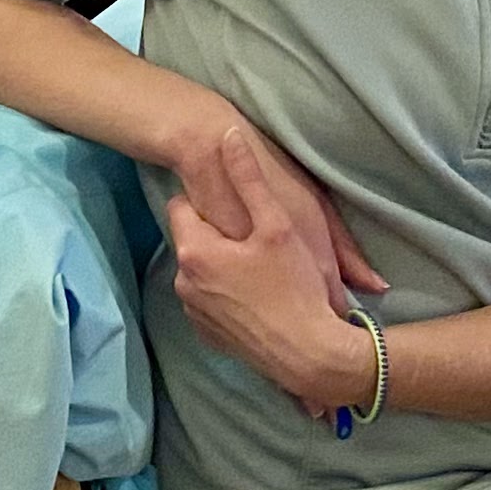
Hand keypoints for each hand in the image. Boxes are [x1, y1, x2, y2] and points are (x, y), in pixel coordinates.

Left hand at [165, 140, 378, 410]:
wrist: (310, 355)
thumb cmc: (295, 285)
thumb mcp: (276, 224)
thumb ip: (248, 177)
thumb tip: (227, 134)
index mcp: (194, 251)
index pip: (180, 206)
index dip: (209, 203)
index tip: (238, 212)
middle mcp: (182, 282)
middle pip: (193, 241)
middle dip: (218, 237)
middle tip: (259, 242)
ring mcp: (194, 313)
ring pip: (201, 272)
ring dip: (222, 267)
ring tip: (264, 271)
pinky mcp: (209, 336)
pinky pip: (211, 301)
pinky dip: (228, 296)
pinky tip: (260, 297)